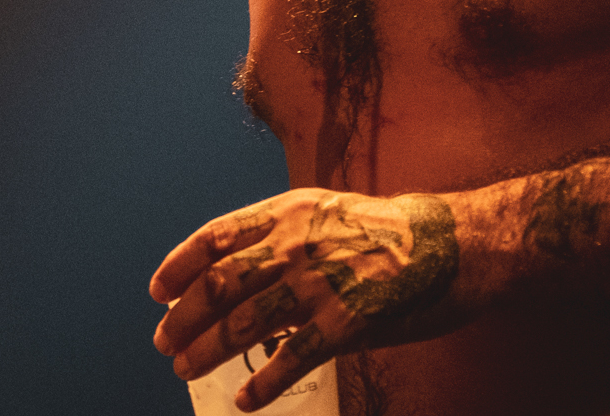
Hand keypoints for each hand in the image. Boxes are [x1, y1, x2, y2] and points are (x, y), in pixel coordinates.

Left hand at [149, 189, 464, 410]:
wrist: (452, 245)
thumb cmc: (388, 231)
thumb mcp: (325, 213)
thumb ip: (281, 236)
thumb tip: (236, 268)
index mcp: (288, 213)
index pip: (216, 238)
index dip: (180, 266)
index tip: (157, 291)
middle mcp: (296, 245)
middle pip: (220, 285)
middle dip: (184, 317)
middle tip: (165, 341)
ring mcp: (320, 285)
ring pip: (245, 323)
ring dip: (208, 350)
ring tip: (187, 369)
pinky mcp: (348, 324)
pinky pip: (293, 359)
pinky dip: (263, 383)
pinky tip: (245, 399)